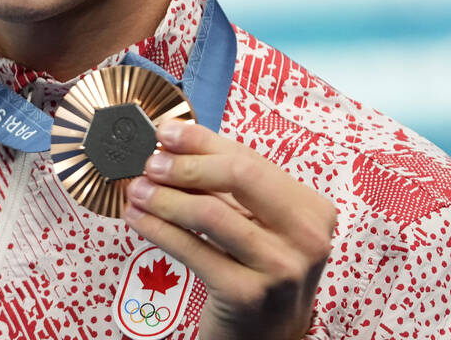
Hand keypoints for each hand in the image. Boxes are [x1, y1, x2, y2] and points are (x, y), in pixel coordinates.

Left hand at [124, 121, 336, 339]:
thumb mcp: (259, 225)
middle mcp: (307, 237)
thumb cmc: (259, 271)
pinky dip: (159, 229)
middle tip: (151, 163)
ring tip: (138, 191)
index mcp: (312, 208)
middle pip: (239, 176)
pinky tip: (138, 219)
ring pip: (210, 213)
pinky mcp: (247, 295)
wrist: (267, 339)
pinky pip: (193, 250)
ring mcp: (280, 268)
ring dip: (165, 197)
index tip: (166, 132)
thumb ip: (230, 187)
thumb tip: (175, 144)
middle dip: (186, 164)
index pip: (251, 159)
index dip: (203, 141)